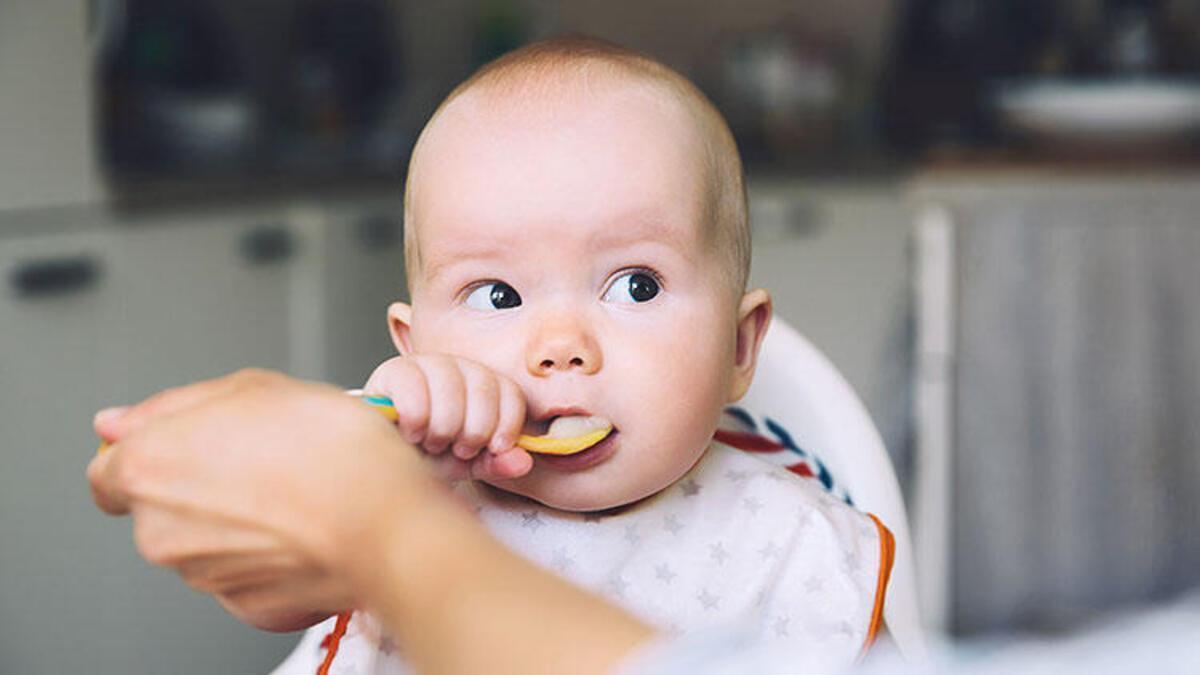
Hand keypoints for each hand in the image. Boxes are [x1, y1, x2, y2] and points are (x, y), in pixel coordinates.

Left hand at [86, 369, 440, 631]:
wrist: (386, 520)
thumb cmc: (330, 449)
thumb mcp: (254, 386)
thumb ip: (173, 405)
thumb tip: (117, 423)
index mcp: (147, 468)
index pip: (107, 469)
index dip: (151, 451)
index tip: (190, 444)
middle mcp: (159, 530)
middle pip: (161, 506)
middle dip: (202, 484)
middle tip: (262, 457)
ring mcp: (202, 575)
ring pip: (205, 542)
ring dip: (238, 519)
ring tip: (295, 489)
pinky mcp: (246, 606)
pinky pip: (245, 574)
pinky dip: (268, 555)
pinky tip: (305, 526)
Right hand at [364, 355, 532, 481]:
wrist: (386, 459)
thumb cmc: (428, 455)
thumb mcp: (468, 463)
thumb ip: (496, 462)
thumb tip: (522, 461)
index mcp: (484, 384)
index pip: (511, 392)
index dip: (506, 426)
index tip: (492, 449)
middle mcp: (459, 366)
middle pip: (484, 391)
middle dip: (472, 432)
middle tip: (455, 448)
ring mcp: (426, 364)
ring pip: (451, 388)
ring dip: (443, 427)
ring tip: (431, 442)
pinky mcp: (394, 371)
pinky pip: (414, 387)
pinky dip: (416, 419)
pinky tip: (411, 433)